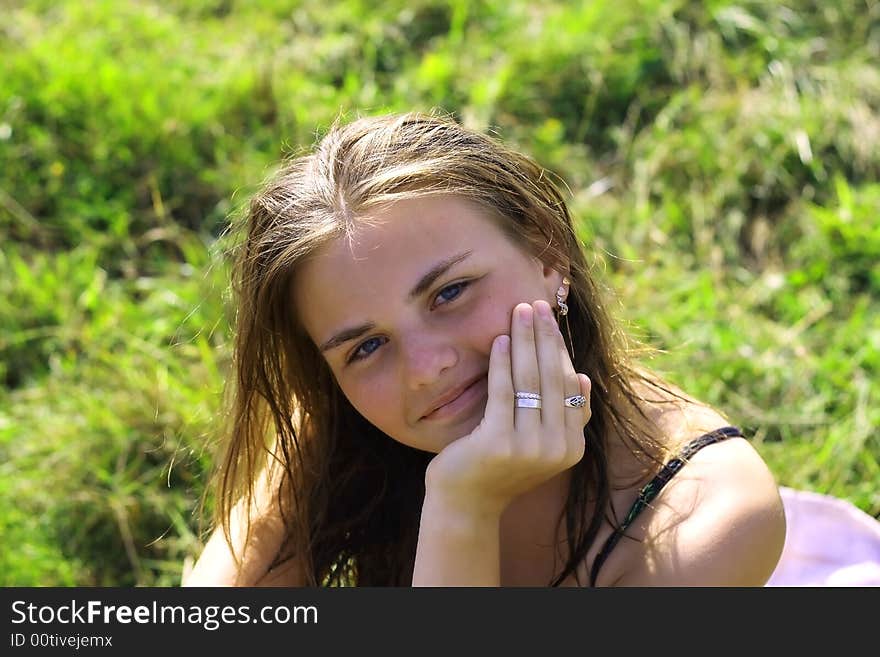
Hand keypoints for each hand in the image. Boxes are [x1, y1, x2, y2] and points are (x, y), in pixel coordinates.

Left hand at [424, 299, 590, 516]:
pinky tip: (498, 339)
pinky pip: (504, 392)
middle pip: (553, 378)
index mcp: (573, 447)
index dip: (560, 349)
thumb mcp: (539, 444)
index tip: (550, 320)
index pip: (570, 386)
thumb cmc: (499, 468)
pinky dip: (502, 362)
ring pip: (530, 381)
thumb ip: (562, 416)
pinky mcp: (499, 442)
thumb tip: (583, 375)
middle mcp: (557, 448)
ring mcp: (530, 447)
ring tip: (520, 311)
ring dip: (525, 341)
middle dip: (545, 336)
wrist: (465, 504)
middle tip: (537, 304)